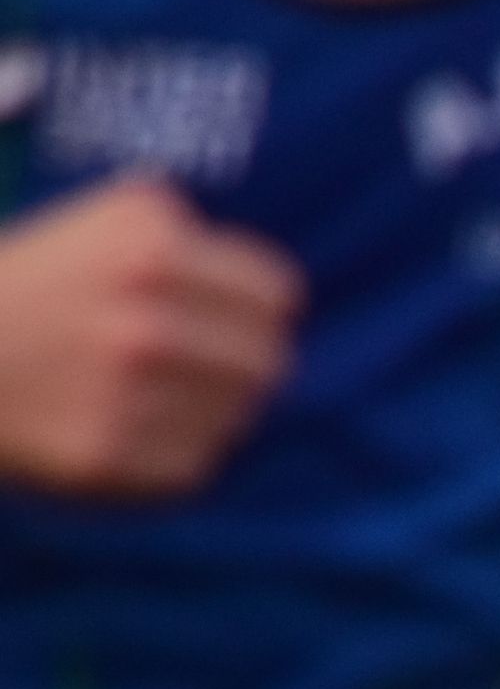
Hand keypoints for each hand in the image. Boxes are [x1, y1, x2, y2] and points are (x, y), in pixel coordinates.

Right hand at [0, 176, 302, 497]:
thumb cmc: (30, 282)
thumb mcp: (103, 223)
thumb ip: (189, 240)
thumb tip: (279, 297)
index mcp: (148, 250)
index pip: (277, 296)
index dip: (257, 308)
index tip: (235, 317)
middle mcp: (142, 323)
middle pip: (267, 362)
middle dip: (239, 361)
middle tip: (197, 363)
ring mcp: (124, 396)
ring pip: (235, 418)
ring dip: (207, 408)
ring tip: (151, 392)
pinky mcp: (105, 459)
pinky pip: (194, 465)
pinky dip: (172, 452)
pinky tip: (126, 427)